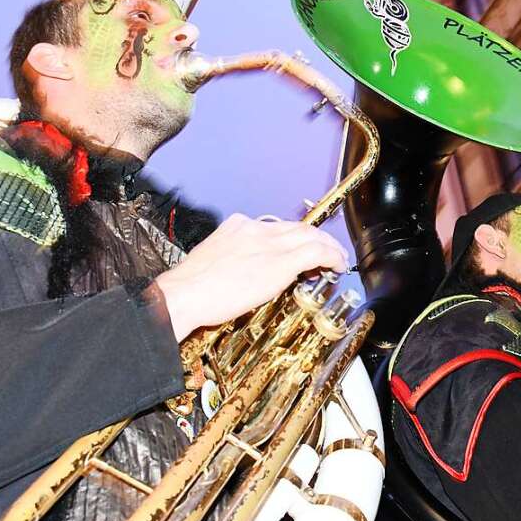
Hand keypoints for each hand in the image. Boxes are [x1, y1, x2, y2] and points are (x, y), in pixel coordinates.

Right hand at [155, 214, 347, 340]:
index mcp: (237, 226)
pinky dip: (332, 257)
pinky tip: (338, 266)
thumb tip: (248, 271)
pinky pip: (316, 252)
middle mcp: (255, 229)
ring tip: (337, 260)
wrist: (182, 295)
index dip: (294, 238)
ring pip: (311, 236)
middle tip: (327, 253)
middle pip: (298, 228)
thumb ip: (235, 259)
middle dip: (317, 239)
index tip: (299, 249)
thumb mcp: (213, 260)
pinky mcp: (279, 263)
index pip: (276, 226)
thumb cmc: (190, 288)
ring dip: (328, 247)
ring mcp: (268, 244)